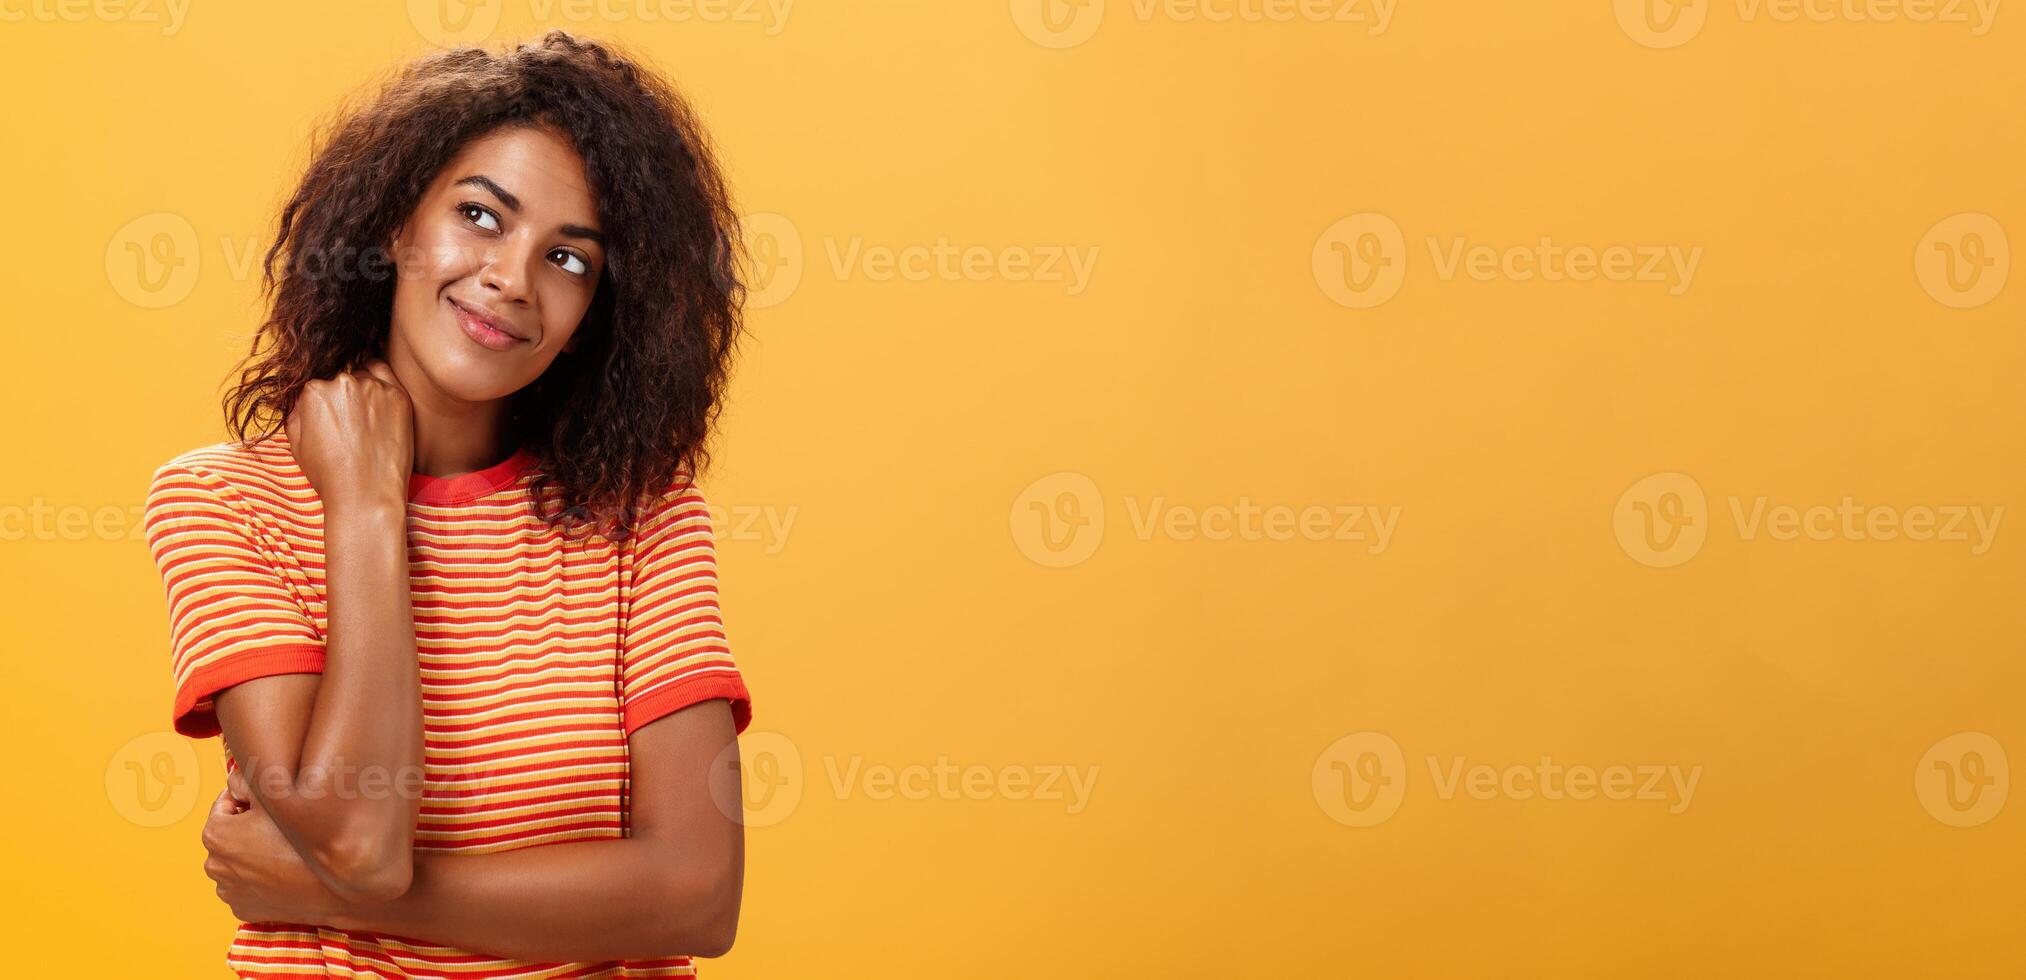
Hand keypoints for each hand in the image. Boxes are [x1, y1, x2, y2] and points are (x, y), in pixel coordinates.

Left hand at [202, 781, 349, 928]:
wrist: (334, 885)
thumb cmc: (303, 839)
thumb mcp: (274, 796)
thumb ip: (245, 779)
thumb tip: (233, 777)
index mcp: (215, 834)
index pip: (226, 803)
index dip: (251, 800)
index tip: (274, 807)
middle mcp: (214, 865)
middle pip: (231, 834)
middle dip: (249, 828)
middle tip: (282, 829)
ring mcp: (228, 891)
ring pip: (239, 861)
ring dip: (254, 854)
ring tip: (284, 851)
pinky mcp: (243, 908)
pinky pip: (248, 886)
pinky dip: (260, 879)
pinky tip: (283, 872)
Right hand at [284, 359, 413, 511]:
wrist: (366, 494)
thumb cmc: (330, 474)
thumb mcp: (296, 443)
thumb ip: (295, 411)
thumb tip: (301, 396)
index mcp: (313, 392)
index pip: (318, 387)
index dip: (325, 407)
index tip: (333, 424)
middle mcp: (342, 383)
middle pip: (341, 381)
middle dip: (344, 398)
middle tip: (352, 426)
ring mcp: (373, 387)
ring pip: (364, 376)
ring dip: (364, 390)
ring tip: (368, 421)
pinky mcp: (398, 395)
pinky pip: (386, 375)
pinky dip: (382, 384)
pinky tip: (381, 405)